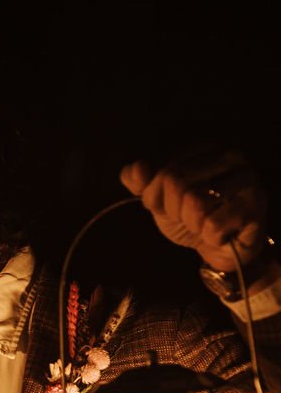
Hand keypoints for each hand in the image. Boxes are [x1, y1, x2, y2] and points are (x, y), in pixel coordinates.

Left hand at [119, 148, 268, 274]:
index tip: (163, 205)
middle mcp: (228, 155)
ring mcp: (246, 177)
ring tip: (204, 223)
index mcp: (203, 146)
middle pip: (175, 182)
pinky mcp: (255, 204)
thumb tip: (137, 169)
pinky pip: (213, 225)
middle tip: (186, 216)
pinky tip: (221, 232)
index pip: (160, 168)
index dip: (153, 195)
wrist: (220, 246)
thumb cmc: (189, 216)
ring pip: (195, 203)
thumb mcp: (157, 198)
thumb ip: (139, 181)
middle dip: (173, 210)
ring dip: (192, 224)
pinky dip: (210, 236)